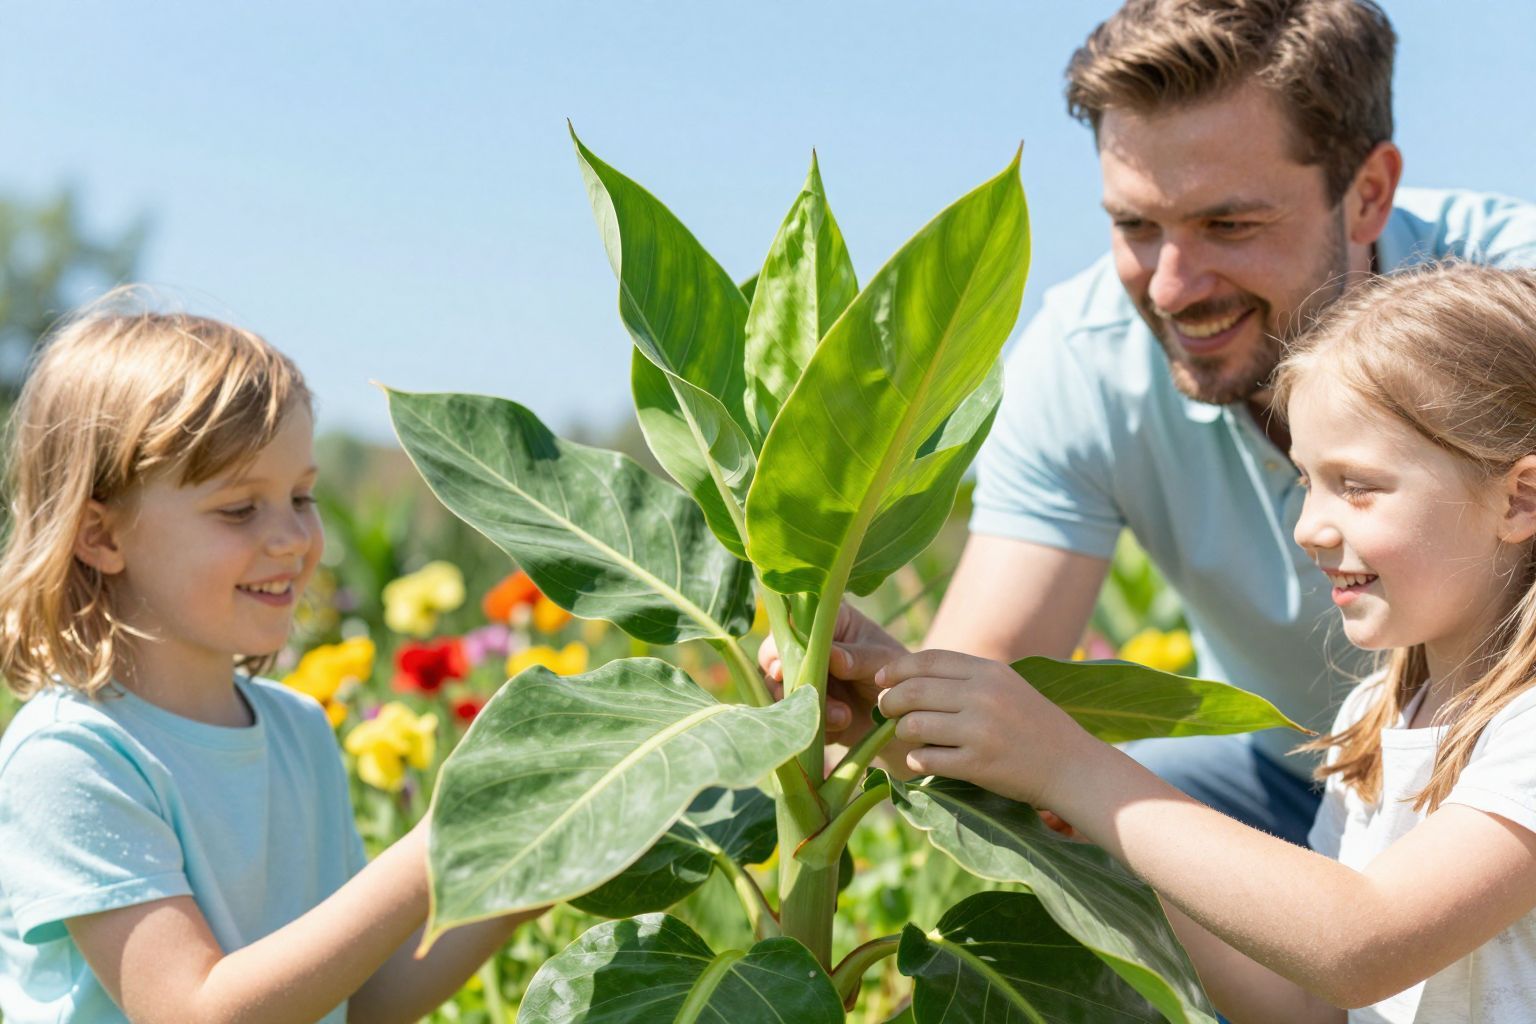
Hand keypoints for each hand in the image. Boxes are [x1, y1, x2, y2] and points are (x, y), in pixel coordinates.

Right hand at [758, 603, 907, 740]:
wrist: (901, 714)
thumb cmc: (895, 673)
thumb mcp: (882, 661)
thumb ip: (858, 658)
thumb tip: (832, 656)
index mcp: (826, 622)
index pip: (793, 624)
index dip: (782, 645)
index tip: (784, 668)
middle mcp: (806, 646)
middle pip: (772, 657)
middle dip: (787, 681)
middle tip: (807, 697)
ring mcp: (801, 676)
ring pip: (778, 690)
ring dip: (805, 706)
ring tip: (843, 716)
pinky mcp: (802, 705)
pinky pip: (793, 717)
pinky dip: (815, 725)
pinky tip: (842, 725)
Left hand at [873, 649, 1091, 807]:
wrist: (1072, 766)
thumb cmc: (1034, 725)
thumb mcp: (1006, 686)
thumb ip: (967, 678)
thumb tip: (912, 675)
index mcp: (989, 671)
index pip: (928, 659)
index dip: (897, 668)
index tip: (881, 678)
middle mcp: (983, 696)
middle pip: (914, 690)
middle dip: (889, 701)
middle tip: (885, 710)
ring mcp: (980, 731)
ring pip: (914, 725)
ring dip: (900, 732)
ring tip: (904, 735)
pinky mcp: (978, 764)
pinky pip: (927, 758)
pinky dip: (915, 759)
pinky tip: (920, 759)